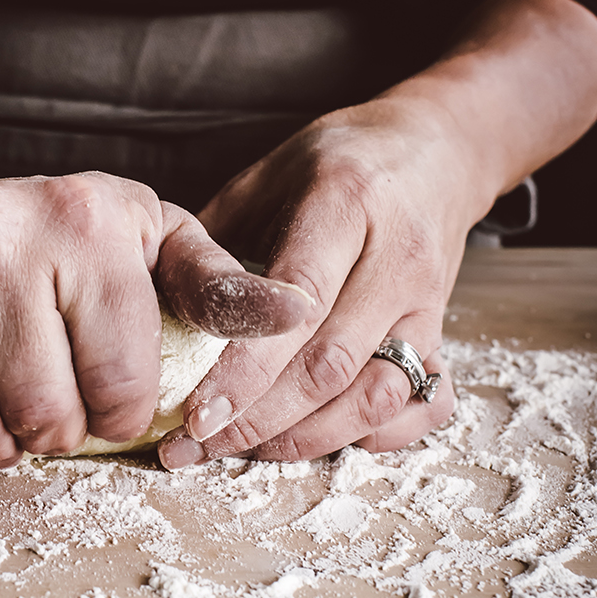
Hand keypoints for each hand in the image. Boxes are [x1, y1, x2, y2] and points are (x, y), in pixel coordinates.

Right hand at [0, 171, 309, 487]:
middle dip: (57, 432)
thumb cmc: (63, 243)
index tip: (108, 394)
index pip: (123, 385)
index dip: (122, 412)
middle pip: (46, 417)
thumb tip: (297, 314)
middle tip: (48, 402)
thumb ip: (220, 288)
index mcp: (89, 222)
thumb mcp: (152, 244)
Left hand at [157, 96, 474, 468]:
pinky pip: (424, 405)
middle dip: (259, 419)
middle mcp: (396, 258)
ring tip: (243, 449)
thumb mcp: (269, 174)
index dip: (247, 369)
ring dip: (307, 438)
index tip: (196, 412)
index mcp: (346, 204)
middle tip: (197, 445)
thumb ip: (215, 238)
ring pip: (376, 396)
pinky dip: (375, 436)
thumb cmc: (340, 161)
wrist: (439, 148)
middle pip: (331, 363)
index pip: (298, 303)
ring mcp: (428, 301)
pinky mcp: (444, 332)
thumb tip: (153, 308)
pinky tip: (320, 437)